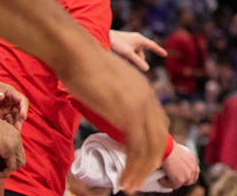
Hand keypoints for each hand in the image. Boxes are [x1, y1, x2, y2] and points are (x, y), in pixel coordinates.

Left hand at [0, 73, 28, 127]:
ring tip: (12, 132)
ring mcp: (3, 107)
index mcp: (10, 92)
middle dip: (20, 119)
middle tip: (17, 129)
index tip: (23, 117)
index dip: (24, 109)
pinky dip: (6, 125)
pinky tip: (3, 131)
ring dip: (14, 124)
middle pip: (19, 111)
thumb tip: (1, 96)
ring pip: (13, 117)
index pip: (22, 100)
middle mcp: (9, 100)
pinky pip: (5, 120)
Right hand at [0, 106, 24, 176]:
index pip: (17, 151)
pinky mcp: (8, 150)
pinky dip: (4, 172)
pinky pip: (11, 166)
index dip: (9, 160)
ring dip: (9, 171)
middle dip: (11, 167)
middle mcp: (17, 139)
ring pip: (19, 163)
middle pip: (21, 158)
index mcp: (14, 134)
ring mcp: (14, 144)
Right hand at [53, 48, 168, 191]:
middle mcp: (148, 98)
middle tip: (138, 180)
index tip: (143, 161)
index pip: (158, 124)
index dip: (153, 145)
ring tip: (130, 187)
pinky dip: (133, 168)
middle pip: (159, 138)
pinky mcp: (128, 115)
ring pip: (150, 148)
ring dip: (141, 171)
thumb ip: (114, 97)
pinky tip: (124, 181)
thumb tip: (107, 106)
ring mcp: (140, 106)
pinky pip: (137, 149)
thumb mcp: (106, 83)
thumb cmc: (83, 66)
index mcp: (144, 90)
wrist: (77, 53)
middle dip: (150, 162)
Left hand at [110, 30, 166, 71]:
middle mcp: (136, 39)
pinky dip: (126, 57)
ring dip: (130, 60)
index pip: (152, 45)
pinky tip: (118, 56)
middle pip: (141, 54)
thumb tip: (147, 69)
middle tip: (127, 62)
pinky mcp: (124, 44)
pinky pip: (129, 54)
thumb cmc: (115, 43)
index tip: (165, 54)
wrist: (102, 36)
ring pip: (134, 55)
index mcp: (139, 39)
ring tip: (120, 58)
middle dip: (137, 61)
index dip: (159, 50)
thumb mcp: (127, 54)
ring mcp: (130, 42)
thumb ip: (137, 62)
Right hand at [158, 143, 198, 188]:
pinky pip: (172, 186)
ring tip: (164, 178)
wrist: (166, 149)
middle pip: (190, 181)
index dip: (188, 177)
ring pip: (180, 184)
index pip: (195, 173)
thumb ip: (182, 160)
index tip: (181, 178)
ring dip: (172, 182)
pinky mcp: (180, 180)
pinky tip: (161, 178)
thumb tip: (176, 167)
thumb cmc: (169, 148)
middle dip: (181, 181)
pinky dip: (165, 183)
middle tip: (171, 179)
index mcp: (193, 160)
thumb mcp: (180, 152)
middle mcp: (193, 168)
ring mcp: (187, 175)